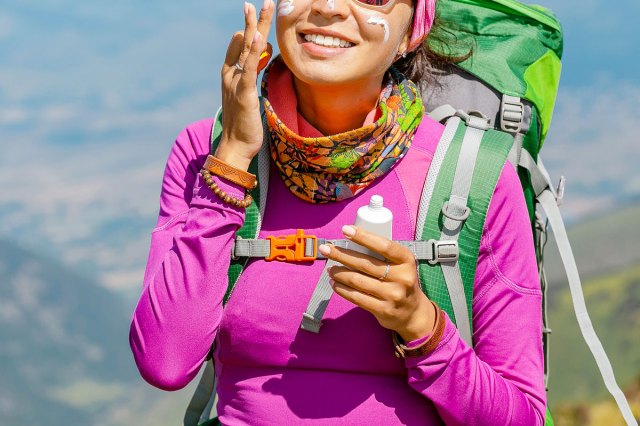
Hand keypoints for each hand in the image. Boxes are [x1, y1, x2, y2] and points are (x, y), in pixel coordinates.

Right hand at [218, 0, 274, 170]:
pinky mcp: (243, 94)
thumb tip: (261, 55)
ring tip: (260, 8)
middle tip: (258, 2)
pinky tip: (257, 36)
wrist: (235, 147)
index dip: (251, 31)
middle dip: (252, 21)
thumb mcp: (248, 95)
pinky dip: (253, 52)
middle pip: (243, 42)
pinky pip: (248, 69)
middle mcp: (230, 75)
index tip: (257, 15)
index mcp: (231, 76)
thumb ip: (251, 74)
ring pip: (246, 50)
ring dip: (254, 28)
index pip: (241, 47)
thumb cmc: (243, 124)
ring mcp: (235, 83)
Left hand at [321, 225, 436, 341]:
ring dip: (339, 273)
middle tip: (326, 249)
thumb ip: (382, 255)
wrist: (413, 312)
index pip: (384, 246)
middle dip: (341, 254)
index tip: (345, 230)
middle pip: (365, 263)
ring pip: (358, 281)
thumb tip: (349, 242)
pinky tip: (334, 283)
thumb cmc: (400, 281)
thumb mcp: (400, 265)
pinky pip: (357, 297)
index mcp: (406, 260)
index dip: (363, 236)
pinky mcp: (384, 310)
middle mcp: (402, 277)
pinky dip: (342, 289)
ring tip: (329, 268)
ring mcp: (393, 295)